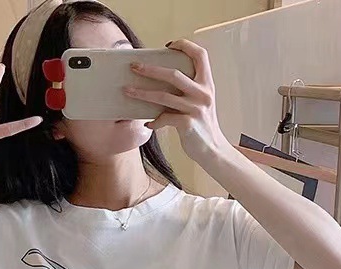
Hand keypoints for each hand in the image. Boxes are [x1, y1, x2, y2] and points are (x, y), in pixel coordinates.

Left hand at [123, 39, 230, 163]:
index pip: (200, 55)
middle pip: (174, 74)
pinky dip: (154, 121)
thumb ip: (187, 90)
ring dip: (143, 93)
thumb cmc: (201, 125)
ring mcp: (196, 109)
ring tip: (127, 91)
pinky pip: (165, 118)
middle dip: (150, 70)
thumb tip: (159, 81)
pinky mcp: (188, 124)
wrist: (212, 150)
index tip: (168, 46)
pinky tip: (148, 124)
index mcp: (207, 84)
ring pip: (164, 96)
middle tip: (134, 67)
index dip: (185, 46)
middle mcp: (203, 93)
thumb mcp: (200, 103)